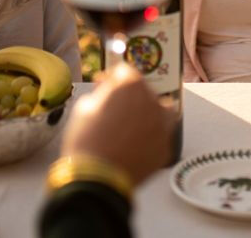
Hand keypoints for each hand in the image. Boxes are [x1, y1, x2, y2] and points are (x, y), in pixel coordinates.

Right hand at [61, 62, 171, 185]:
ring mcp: (163, 124)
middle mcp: (153, 100)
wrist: (97, 179)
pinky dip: (149, 138)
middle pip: (143, 90)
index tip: (105, 86)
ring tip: (129, 128)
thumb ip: (102, 92)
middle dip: (130, 98)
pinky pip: (159, 136)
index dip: (112, 79)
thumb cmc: (86, 141)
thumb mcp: (84, 107)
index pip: (124, 71)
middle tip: (114, 110)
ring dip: (147, 114)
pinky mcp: (166, 146)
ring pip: (159, 111)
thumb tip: (107, 90)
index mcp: (131, 84)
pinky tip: (133, 146)